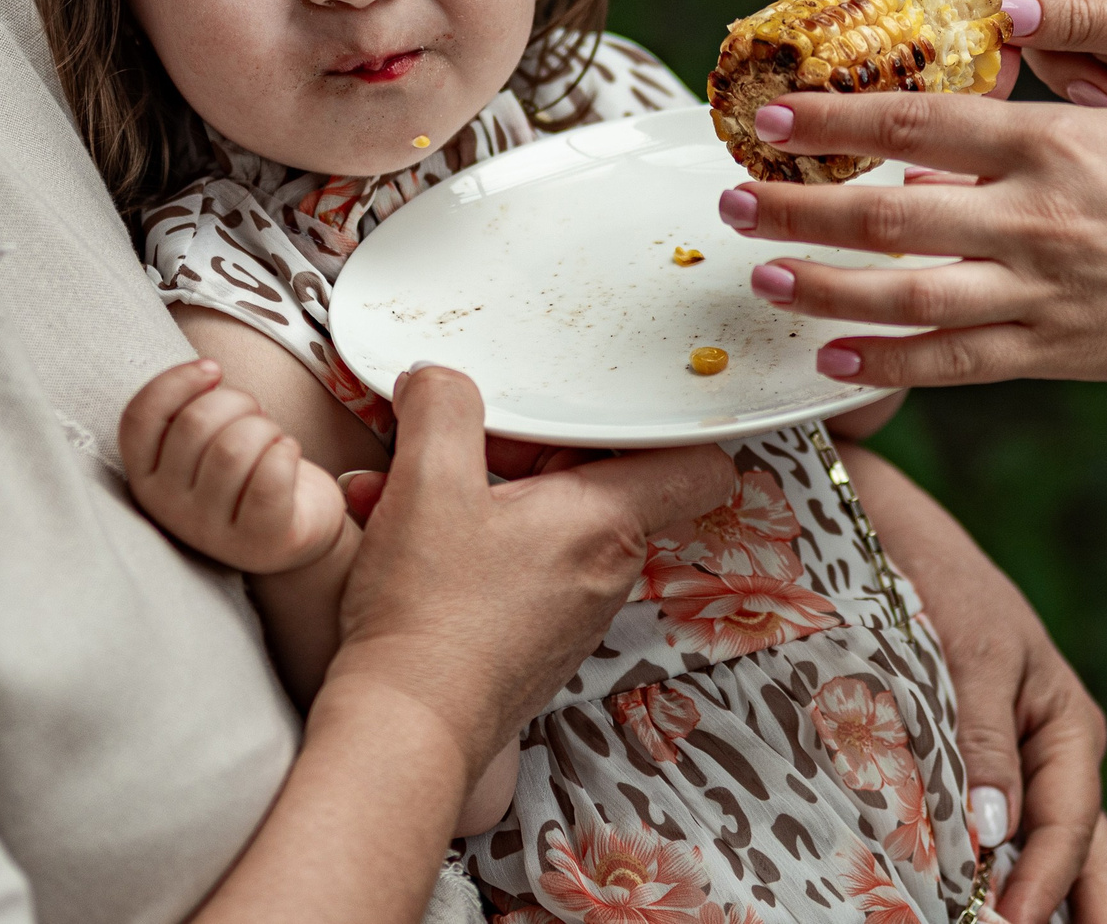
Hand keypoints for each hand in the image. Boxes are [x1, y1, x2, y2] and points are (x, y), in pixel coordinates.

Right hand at [119, 360, 348, 574]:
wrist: (298, 524)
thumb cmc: (247, 471)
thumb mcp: (203, 442)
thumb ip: (187, 410)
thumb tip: (207, 372)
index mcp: (146, 477)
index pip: (140, 419)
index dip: (175, 382)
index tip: (213, 369)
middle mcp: (168, 508)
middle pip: (194, 424)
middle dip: (236, 401)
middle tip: (254, 415)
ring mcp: (209, 531)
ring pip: (233, 449)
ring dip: (265, 428)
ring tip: (272, 440)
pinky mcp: (256, 541)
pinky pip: (270, 479)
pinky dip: (286, 452)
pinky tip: (287, 455)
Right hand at [323, 366, 735, 773]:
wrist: (406, 724)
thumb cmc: (432, 615)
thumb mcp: (429, 480)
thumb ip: (443, 406)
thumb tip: (440, 383)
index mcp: (606, 523)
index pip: (700, 465)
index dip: (665, 425)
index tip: (605, 407)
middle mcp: (606, 571)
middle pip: (601, 480)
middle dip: (531, 449)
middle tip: (472, 443)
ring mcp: (573, 613)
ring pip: (549, 523)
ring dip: (485, 495)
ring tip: (414, 491)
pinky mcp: (535, 640)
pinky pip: (519, 566)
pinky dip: (471, 542)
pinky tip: (407, 540)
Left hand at [718, 93, 1106, 410]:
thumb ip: (1024, 134)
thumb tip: (925, 136)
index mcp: (1052, 144)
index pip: (918, 120)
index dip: (835, 119)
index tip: (771, 116)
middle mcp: (1039, 217)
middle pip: (890, 210)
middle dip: (798, 208)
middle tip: (731, 200)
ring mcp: (1045, 290)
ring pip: (908, 293)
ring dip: (823, 288)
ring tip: (760, 277)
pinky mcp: (1057, 349)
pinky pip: (957, 362)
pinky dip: (891, 362)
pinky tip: (834, 358)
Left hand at [842, 448, 1106, 923]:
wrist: (897, 534)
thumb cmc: (941, 583)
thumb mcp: (970, 654)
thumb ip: (984, 742)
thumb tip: (991, 832)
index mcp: (1068, 725)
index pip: (1068, 823)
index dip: (1044, 880)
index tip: (1011, 922)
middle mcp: (1056, 750)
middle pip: (1085, 848)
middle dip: (1087, 910)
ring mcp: (1023, 758)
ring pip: (1052, 844)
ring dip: (1055, 899)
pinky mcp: (980, 758)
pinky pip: (1007, 825)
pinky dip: (1010, 868)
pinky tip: (997, 902)